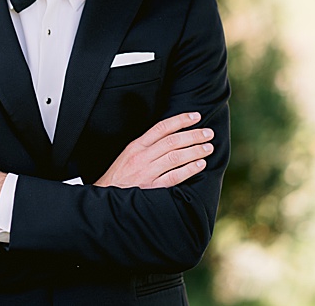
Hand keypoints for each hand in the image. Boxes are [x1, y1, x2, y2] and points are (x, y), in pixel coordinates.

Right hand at [94, 112, 212, 188]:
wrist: (106, 197)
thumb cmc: (120, 175)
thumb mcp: (128, 154)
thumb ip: (147, 146)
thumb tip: (171, 136)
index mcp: (136, 146)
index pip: (161, 128)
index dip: (180, 120)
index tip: (196, 117)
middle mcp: (142, 156)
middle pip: (172, 141)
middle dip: (193, 135)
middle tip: (208, 133)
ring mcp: (147, 172)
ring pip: (175, 157)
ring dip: (195, 150)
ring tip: (208, 147)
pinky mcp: (151, 188)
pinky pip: (174, 176)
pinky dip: (189, 169)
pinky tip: (200, 164)